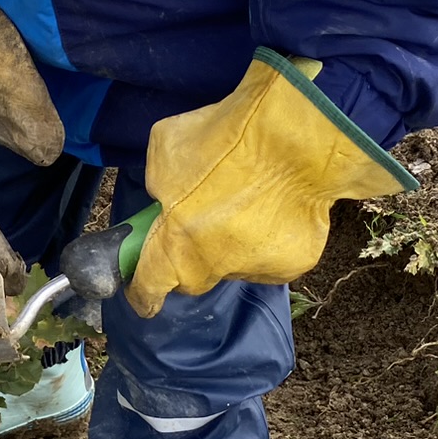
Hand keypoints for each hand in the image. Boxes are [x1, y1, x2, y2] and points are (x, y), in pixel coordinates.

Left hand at [126, 51, 415, 318]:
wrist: (294, 140)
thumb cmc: (223, 141)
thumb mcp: (166, 149)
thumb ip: (158, 183)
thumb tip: (166, 195)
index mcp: (173, 248)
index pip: (148, 289)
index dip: (143, 294)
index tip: (144, 298)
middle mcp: (212, 269)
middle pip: (194, 277)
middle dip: (191, 255)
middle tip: (201, 216)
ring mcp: (255, 269)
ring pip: (236, 262)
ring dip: (235, 241)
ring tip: (250, 197)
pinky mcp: (294, 263)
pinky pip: (273, 253)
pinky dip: (273, 235)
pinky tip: (281, 204)